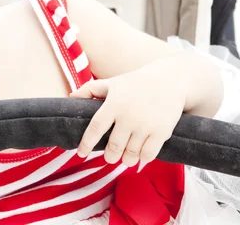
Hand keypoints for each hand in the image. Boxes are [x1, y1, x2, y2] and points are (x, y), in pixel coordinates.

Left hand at [70, 68, 184, 169]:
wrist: (170, 80)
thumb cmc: (135, 83)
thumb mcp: (112, 83)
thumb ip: (90, 89)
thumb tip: (70, 98)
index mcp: (114, 104)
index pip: (95, 128)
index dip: (86, 143)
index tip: (81, 153)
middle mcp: (129, 116)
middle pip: (114, 146)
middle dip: (110, 157)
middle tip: (110, 158)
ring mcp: (146, 125)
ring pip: (131, 154)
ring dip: (126, 159)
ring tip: (125, 158)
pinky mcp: (162, 132)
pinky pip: (148, 155)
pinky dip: (142, 159)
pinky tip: (140, 156)